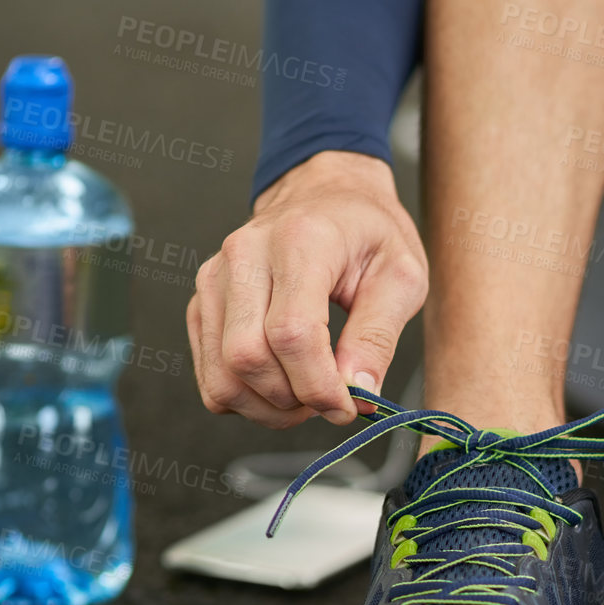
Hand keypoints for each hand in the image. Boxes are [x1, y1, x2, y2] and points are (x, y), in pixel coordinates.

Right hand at [187, 150, 426, 427]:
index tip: (349, 406)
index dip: (320, 385)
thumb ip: (379, 336)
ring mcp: (214, 279)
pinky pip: (211, 376)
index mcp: (299, 240)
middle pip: (247, 358)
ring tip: (307, 395)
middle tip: (330, 402)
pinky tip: (281, 383)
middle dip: (293, 400)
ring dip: (268, 408)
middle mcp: (245, 255)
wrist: (326, 196)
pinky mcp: (201, 304)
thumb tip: (359, 393)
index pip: (292, 333)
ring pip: (222, 377)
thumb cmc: (366, 233)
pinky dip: (246, 398)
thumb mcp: (401, 275)